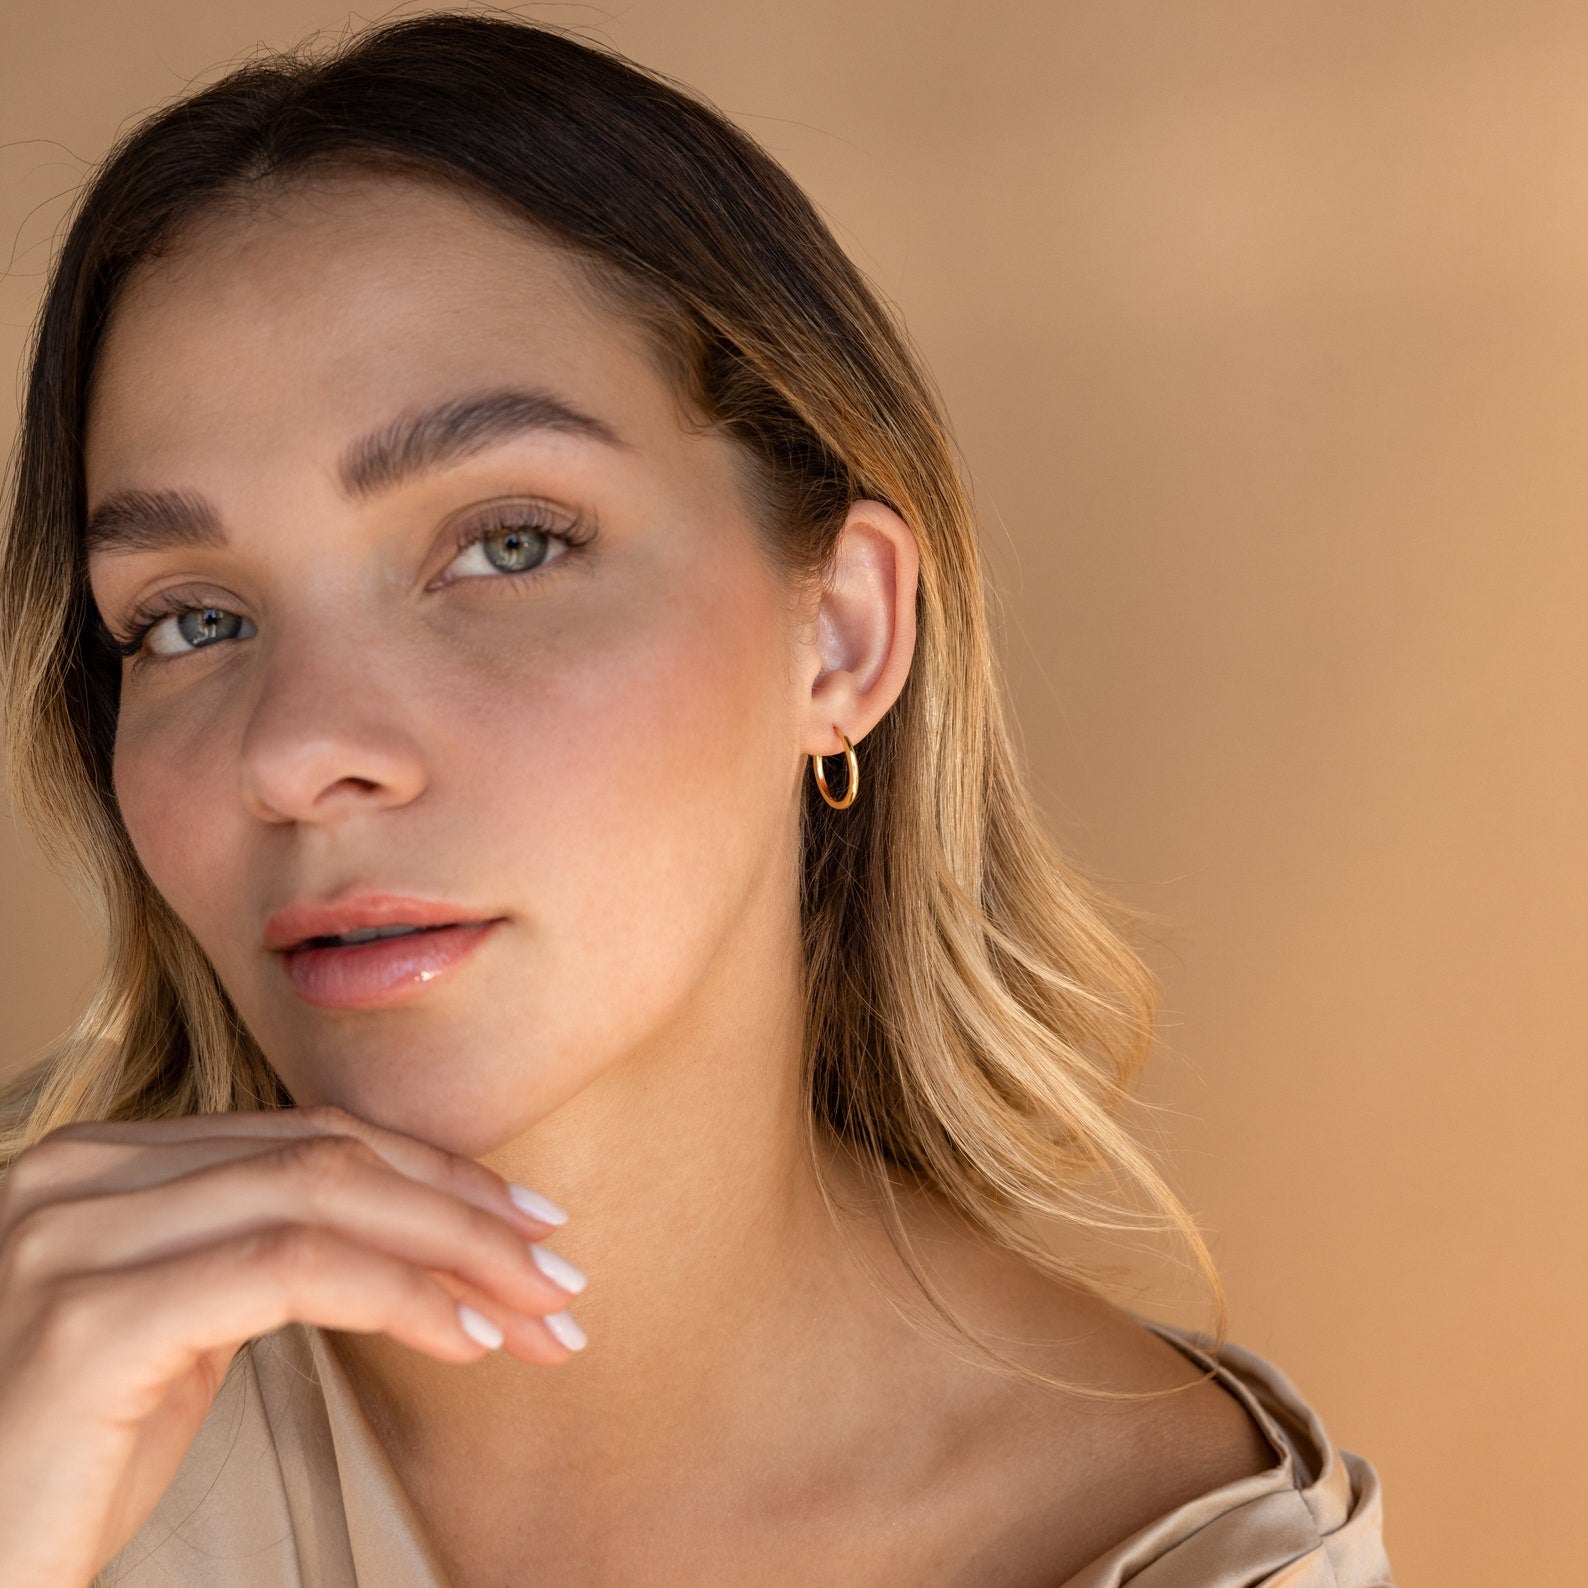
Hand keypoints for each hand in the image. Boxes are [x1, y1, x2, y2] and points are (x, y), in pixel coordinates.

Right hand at [0, 1104, 583, 1587]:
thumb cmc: (59, 1468)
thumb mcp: (173, 1332)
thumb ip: (253, 1256)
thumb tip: (403, 1239)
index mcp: (104, 1164)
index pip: (310, 1139)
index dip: (435, 1174)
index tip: (530, 1223)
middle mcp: (81, 1174)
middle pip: (328, 1157)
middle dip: (465, 1210)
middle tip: (560, 1272)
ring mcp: (75, 1237)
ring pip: (323, 1197)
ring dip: (458, 1250)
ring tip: (539, 1308)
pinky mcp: (88, 1321)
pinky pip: (291, 1270)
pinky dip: (401, 1295)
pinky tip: (466, 1337)